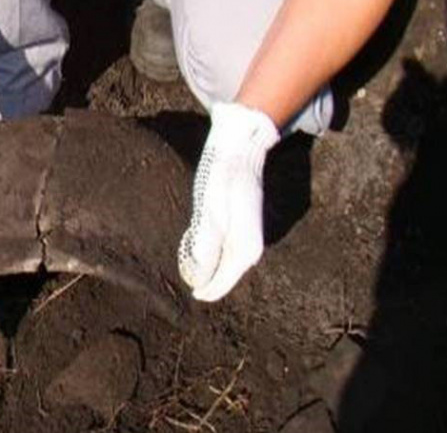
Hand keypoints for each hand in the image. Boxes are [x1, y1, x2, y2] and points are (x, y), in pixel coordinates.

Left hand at [178, 102, 278, 300]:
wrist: (239, 151)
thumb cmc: (222, 177)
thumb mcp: (210, 207)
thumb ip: (206, 239)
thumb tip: (200, 270)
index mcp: (246, 243)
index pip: (227, 277)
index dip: (212, 289)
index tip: (196, 295)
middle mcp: (252, 243)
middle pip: (230, 272)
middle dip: (214, 282)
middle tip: (195, 288)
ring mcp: (250, 234)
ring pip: (231, 262)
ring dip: (216, 269)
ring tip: (198, 274)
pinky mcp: (245, 225)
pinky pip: (231, 250)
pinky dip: (219, 256)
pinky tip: (206, 252)